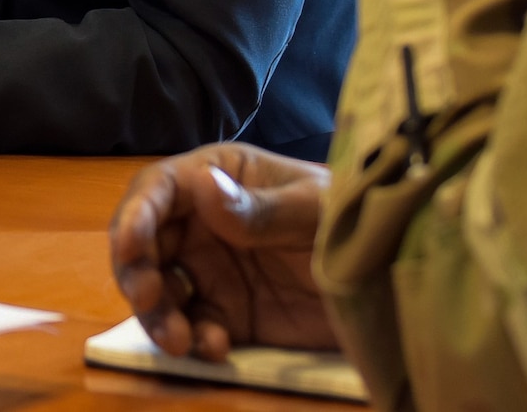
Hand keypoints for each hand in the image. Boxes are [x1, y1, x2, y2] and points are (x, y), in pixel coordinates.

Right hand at [109, 143, 336, 360]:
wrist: (398, 282)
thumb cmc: (357, 222)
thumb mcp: (314, 210)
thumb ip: (258, 207)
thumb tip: (200, 187)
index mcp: (219, 178)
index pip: (159, 189)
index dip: (135, 215)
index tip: (128, 246)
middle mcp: (203, 222)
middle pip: (145, 243)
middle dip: (136, 272)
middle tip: (148, 297)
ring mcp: (212, 271)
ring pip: (160, 290)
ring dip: (158, 315)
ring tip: (178, 340)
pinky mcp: (229, 315)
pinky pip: (194, 327)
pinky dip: (195, 341)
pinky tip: (216, 348)